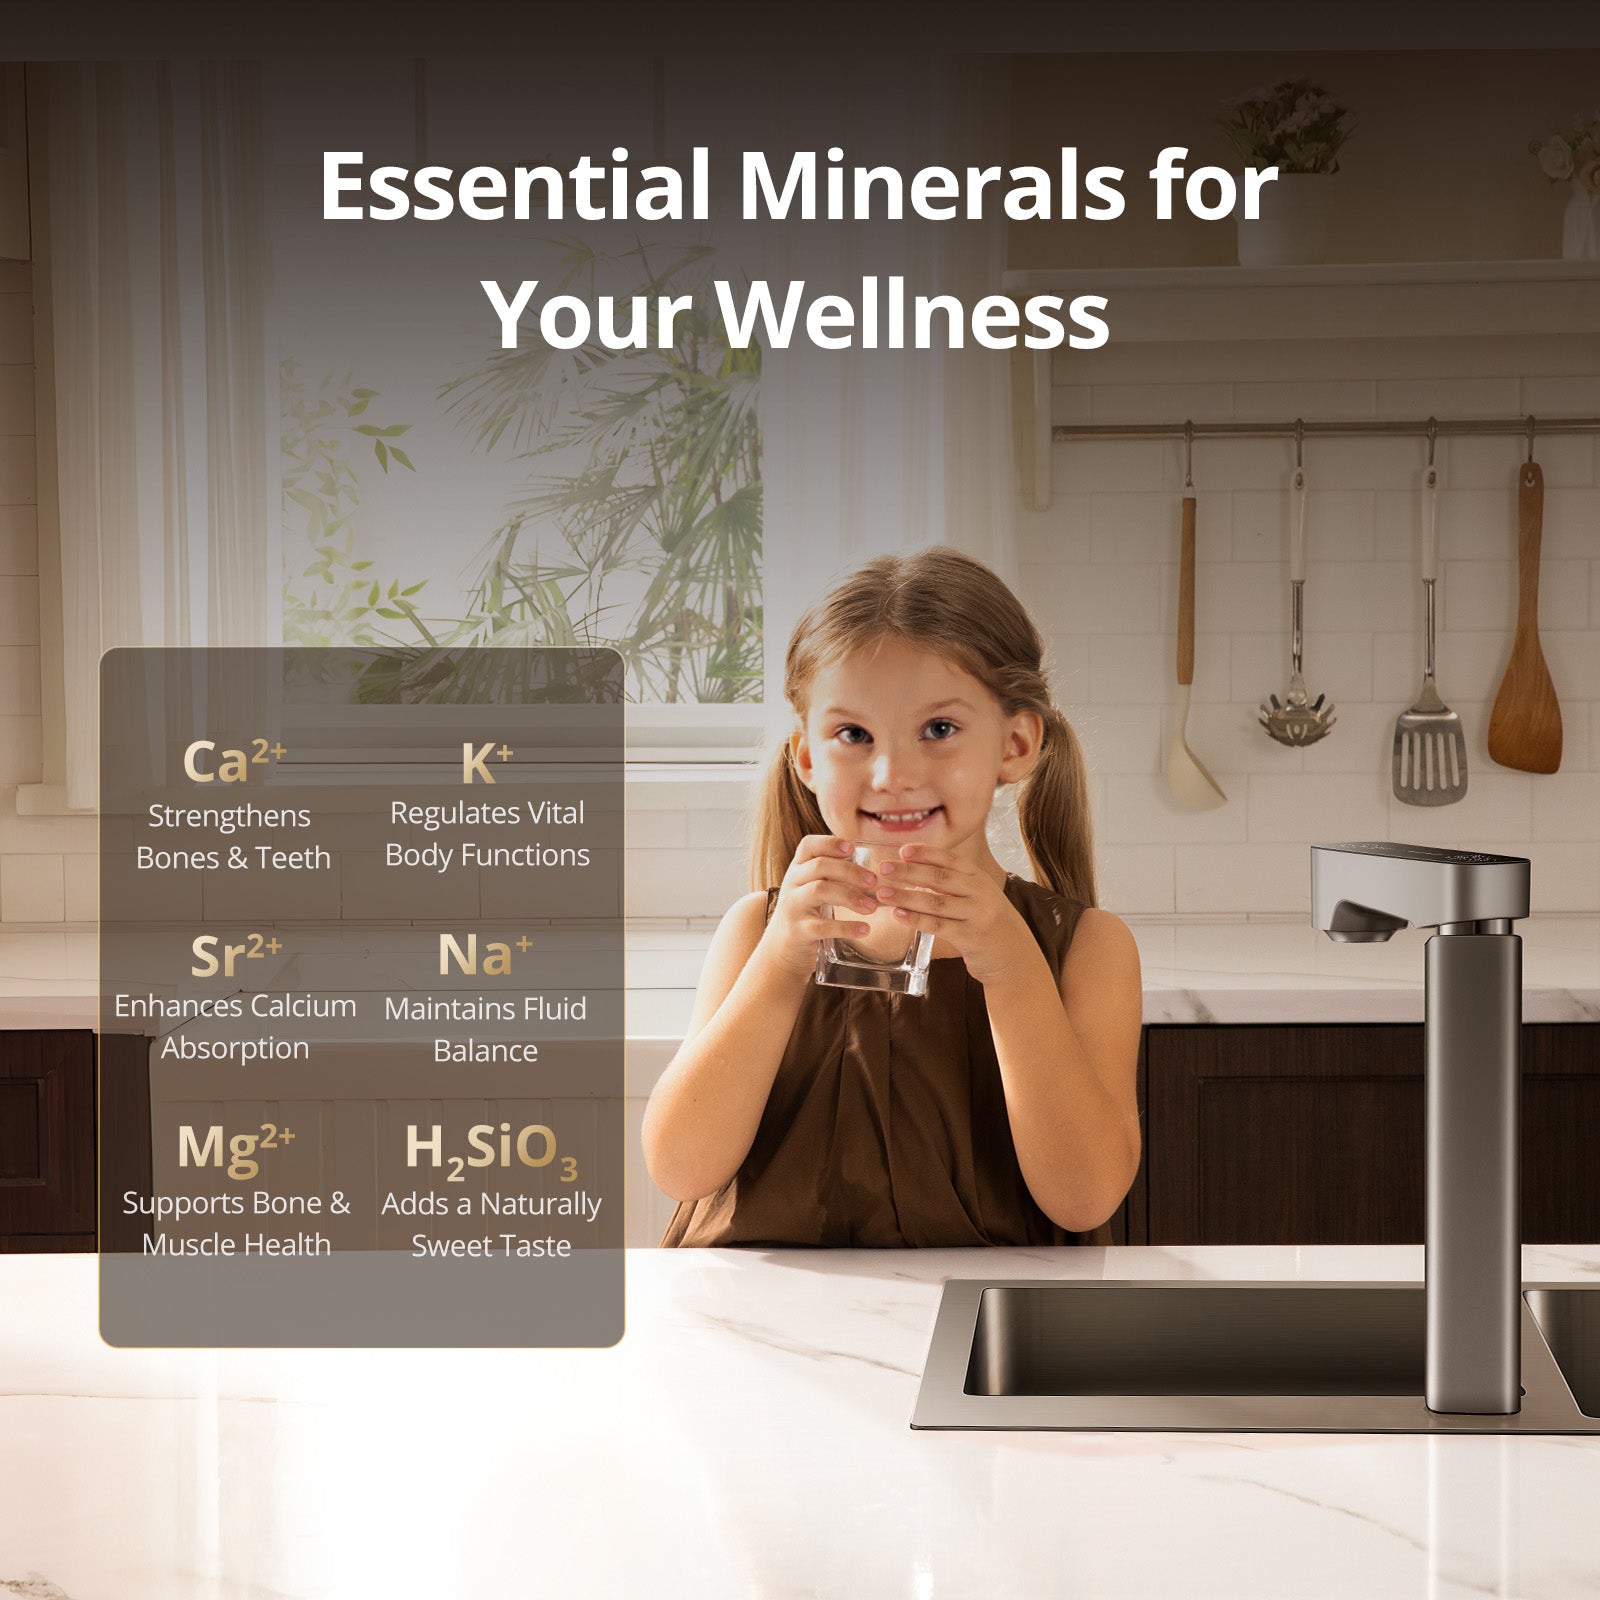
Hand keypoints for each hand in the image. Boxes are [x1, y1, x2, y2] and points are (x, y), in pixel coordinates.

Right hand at [759, 835, 881, 981]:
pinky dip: (846, 927)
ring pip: (819, 890)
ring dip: (850, 897)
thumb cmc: (807, 912)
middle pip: (819, 866)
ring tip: (872, 908)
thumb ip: (834, 875)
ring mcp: (792, 906)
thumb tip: (875, 870)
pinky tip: (864, 929)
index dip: (829, 843)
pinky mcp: (797, 930)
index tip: (852, 847)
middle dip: (850, 871)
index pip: (808, 846)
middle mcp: (791, 883)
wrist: (783, 947)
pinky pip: (822, 926)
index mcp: (798, 869)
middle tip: (874, 881)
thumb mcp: (813, 887)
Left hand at [871, 844, 1039, 986]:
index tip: (902, 850)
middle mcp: (980, 892)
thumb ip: (953, 885)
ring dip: (906, 896)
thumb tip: (912, 871)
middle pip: (939, 877)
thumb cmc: (988, 924)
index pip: (950, 859)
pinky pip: (939, 925)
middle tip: (883, 868)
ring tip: (882, 894)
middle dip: (908, 871)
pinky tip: (898, 915)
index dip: (925, 852)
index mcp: (979, 878)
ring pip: (936, 902)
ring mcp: (977, 914)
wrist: (1015, 956)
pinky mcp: (972, 937)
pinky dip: (916, 919)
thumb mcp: (977, 897)